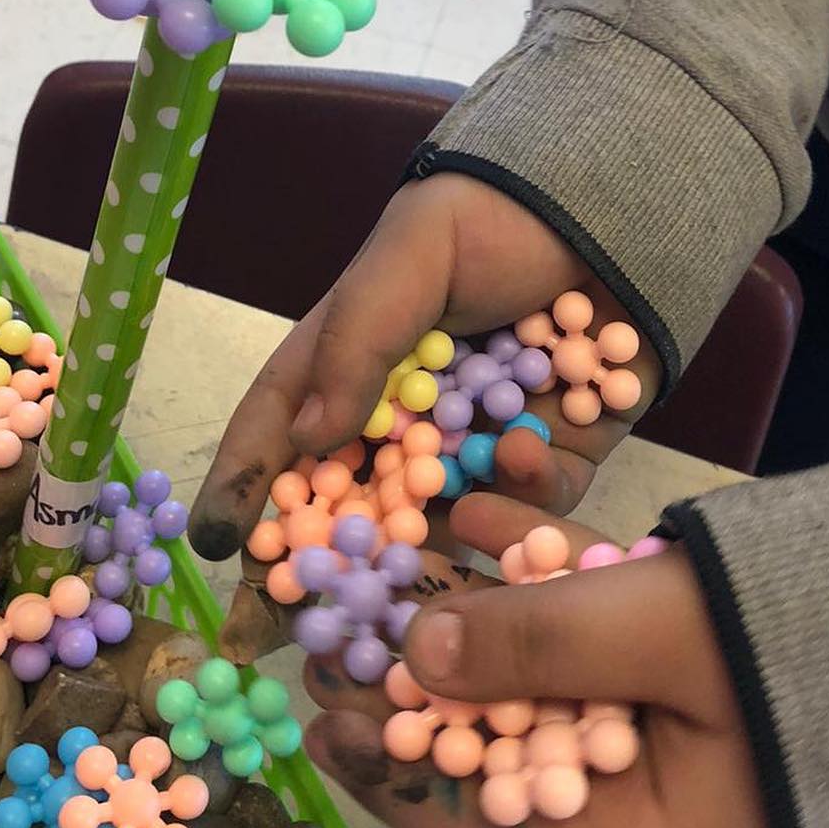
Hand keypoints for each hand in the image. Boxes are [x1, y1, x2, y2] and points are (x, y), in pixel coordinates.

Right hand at [189, 173, 662, 559]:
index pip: (282, 430)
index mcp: (353, 362)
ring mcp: (481, 442)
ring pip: (440, 525)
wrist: (612, 205)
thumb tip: (307, 438)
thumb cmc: (493, 215)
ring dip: (426, 555)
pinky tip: (524, 449)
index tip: (217, 546)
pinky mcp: (556, 454)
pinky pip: (536, 503)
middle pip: (352, 501)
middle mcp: (411, 416)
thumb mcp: (411, 256)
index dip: (246, 486)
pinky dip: (528, 489)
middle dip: (322, 561)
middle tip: (295, 622)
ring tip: (412, 582)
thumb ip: (359, 341)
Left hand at [305, 493, 768, 827]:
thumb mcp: (652, 636)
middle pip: (494, 731)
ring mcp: (657, 703)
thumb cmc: (794, 637)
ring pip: (535, 654)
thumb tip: (411, 657)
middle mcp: (636, 776)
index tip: (322, 725)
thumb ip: (529, 645)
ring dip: (470, 597)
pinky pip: (586, 603)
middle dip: (418, 672)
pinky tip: (482, 501)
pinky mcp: (676, 636)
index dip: (395, 776)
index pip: (483, 823)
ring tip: (389, 547)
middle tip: (338, 622)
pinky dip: (538, 556)